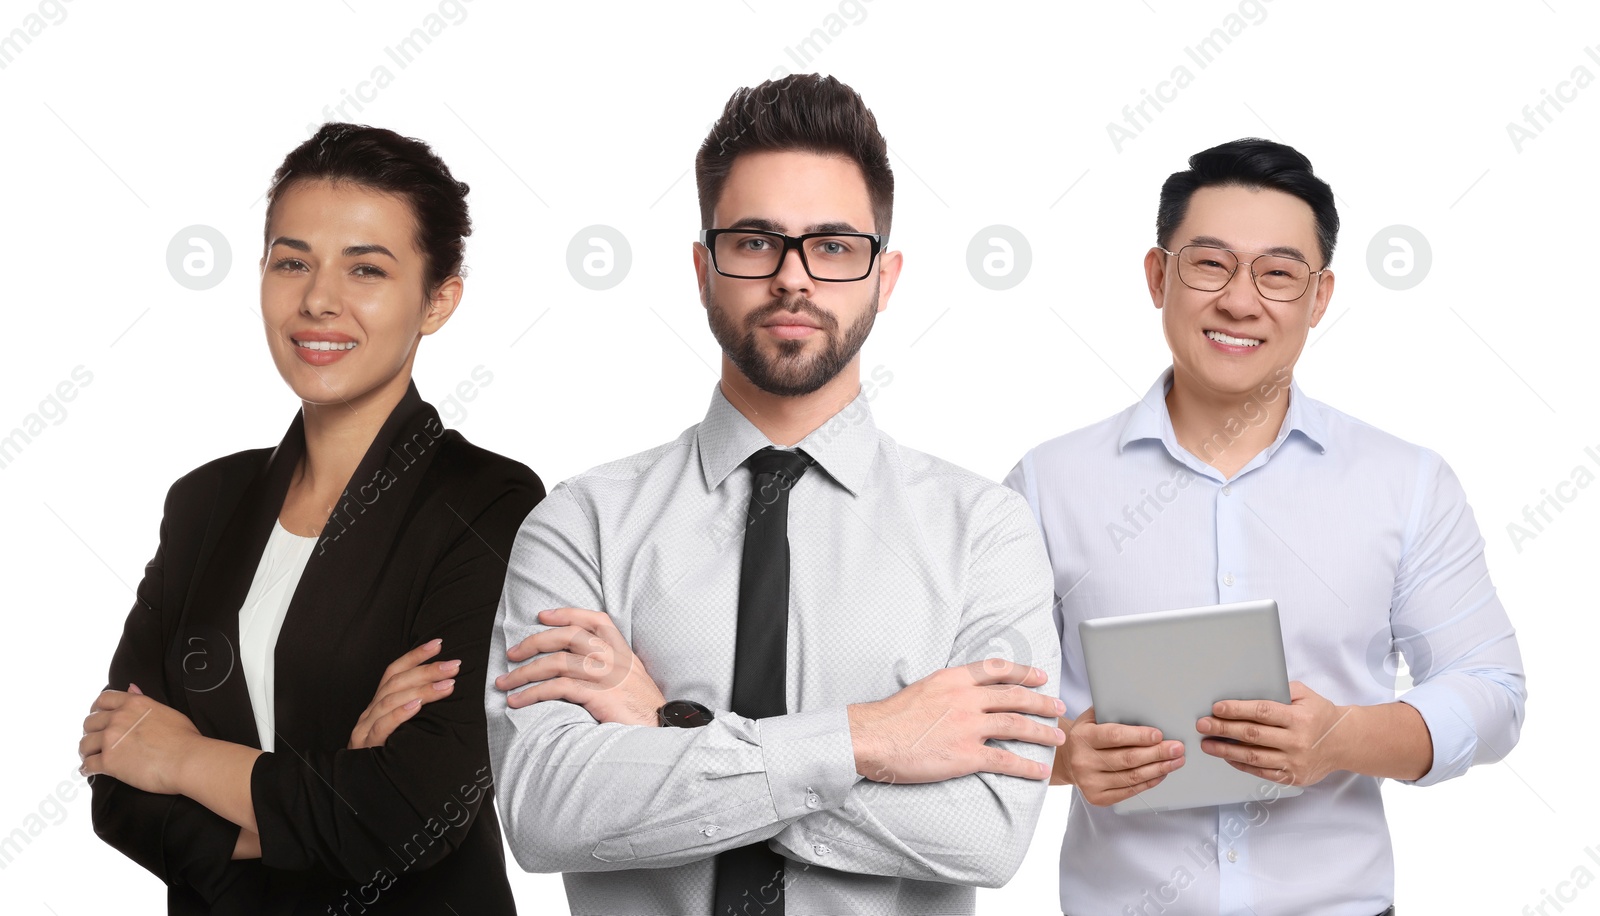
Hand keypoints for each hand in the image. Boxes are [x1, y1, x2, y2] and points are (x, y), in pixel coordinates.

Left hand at [80, 683, 202, 793]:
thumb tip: (131, 687)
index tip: (98, 717)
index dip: (97, 709)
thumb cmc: (184, 738)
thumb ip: (143, 700)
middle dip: (91, 732)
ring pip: (84, 744)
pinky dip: (87, 769)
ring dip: (86, 751)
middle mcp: (118, 718)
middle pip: (90, 722)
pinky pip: (88, 765)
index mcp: (134, 704)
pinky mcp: (109, 762)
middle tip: (96, 740)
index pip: (104, 699)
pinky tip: (89, 771)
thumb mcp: (165, 711)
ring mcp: (111, 740)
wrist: (187, 759)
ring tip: (91, 756)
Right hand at [348, 638, 460, 749]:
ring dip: (421, 689)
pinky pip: (381, 727)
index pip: (395, 672)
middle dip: (427, 670)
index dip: (415, 656)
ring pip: (390, 700)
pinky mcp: (365, 748)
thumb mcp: (406, 732)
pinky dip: (399, 713)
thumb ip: (418, 712)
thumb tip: (450, 691)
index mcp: (379, 706)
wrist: (365, 794)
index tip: (439, 643)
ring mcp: (365, 730)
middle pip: (396, 683)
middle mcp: (370, 713)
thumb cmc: (392, 759)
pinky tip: (416, 706)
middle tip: (454, 665)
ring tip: (447, 684)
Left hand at [497, 607, 665, 725]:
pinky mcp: (598, 695)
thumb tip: (582, 666)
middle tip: (512, 653)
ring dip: (524, 672)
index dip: (567, 614)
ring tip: (504, 683)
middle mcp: (614, 658)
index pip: (595, 620)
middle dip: (534, 642)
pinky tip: (518, 701)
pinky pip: (557, 688)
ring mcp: (606, 676)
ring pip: (556, 662)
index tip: (542, 616)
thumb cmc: (646, 711)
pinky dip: (532, 693)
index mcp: (624, 652)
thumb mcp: (635, 680)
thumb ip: (614, 668)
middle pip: (568, 636)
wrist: (664, 730)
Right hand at [846, 659, 1065, 783]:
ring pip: (1017, 726)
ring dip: (1042, 733)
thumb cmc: (890, 717)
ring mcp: (967, 727)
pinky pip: (1005, 760)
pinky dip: (1027, 767)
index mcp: (954, 679)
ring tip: (1057, 738)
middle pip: (1015, 697)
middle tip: (1059, 708)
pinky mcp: (965, 755)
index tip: (1041, 676)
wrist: (872, 738)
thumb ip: (949, 687)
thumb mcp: (923, 687)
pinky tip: (1039, 771)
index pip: (997, 670)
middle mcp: (965, 699)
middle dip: (1042, 702)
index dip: (1024, 672)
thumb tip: (966, 691)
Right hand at [1059, 706, 1183, 805]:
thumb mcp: (1091, 718)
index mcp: (1083, 737)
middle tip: (1177, 748)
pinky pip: (1129, 791)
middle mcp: (1084, 761)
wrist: (1065, 758)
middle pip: (1128, 759)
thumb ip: (1112, 712)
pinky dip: (1149, 782)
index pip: (1114, 737)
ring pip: (1132, 777)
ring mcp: (1090, 782)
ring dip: (1159, 769)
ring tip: (1176, 761)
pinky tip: (1161, 773)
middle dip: (1158, 753)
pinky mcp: (1097, 797)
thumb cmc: (1086, 734)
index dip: (1139, 736)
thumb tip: (1146, 708)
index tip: (1159, 735)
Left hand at [1197, 680, 1348, 786]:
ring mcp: (1294, 762)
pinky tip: (1227, 757)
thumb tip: (1248, 687)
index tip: (1216, 708)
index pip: (1262, 712)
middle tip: (1203, 725)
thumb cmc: (1320, 715)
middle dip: (1223, 729)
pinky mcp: (1293, 777)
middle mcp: (1296, 741)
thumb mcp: (1305, 695)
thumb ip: (1280, 690)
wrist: (1345, 743)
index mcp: (1299, 718)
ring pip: (1253, 757)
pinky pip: (1261, 772)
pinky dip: (1241, 765)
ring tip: (1208, 744)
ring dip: (1226, 750)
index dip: (1237, 710)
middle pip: (1253, 735)